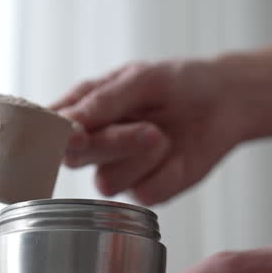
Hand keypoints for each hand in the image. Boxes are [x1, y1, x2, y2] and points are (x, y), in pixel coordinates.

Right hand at [51, 59, 253, 204]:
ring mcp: (117, 170)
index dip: (51, 136)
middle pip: (73, 159)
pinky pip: (144, 193)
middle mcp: (93, 145)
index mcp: (81, 110)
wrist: (224, 102)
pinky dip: (165, 173)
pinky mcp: (145, 191)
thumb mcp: (141, 79)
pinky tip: (177, 154)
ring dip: (141, 158)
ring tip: (165, 134)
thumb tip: (67, 123)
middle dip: (111, 144)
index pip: (47, 128)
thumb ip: (103, 101)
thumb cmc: (178, 83)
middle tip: (149, 129)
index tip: (72, 134)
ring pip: (107, 182)